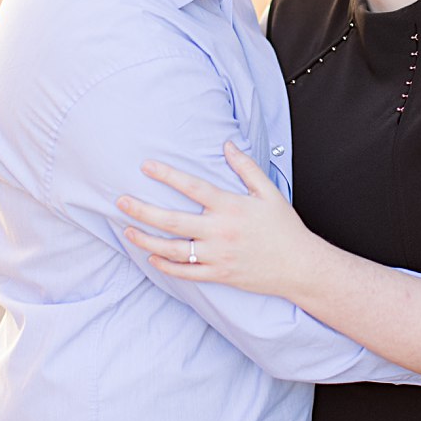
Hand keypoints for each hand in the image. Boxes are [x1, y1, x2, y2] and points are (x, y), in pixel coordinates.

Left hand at [116, 141, 316, 296]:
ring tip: (128, 230)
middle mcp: (219, 232)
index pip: (192, 187)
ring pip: (172, 249)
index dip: (167, 175)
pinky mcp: (219, 275)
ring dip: (146, 239)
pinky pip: (186, 272)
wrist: (299, 266)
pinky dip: (166, 265)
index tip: (146, 166)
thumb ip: (246, 168)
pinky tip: (152, 256)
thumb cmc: (285, 228)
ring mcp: (217, 256)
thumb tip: (227, 145)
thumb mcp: (269, 192)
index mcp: (231, 207)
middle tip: (121, 201)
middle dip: (142, 210)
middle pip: (172, 220)